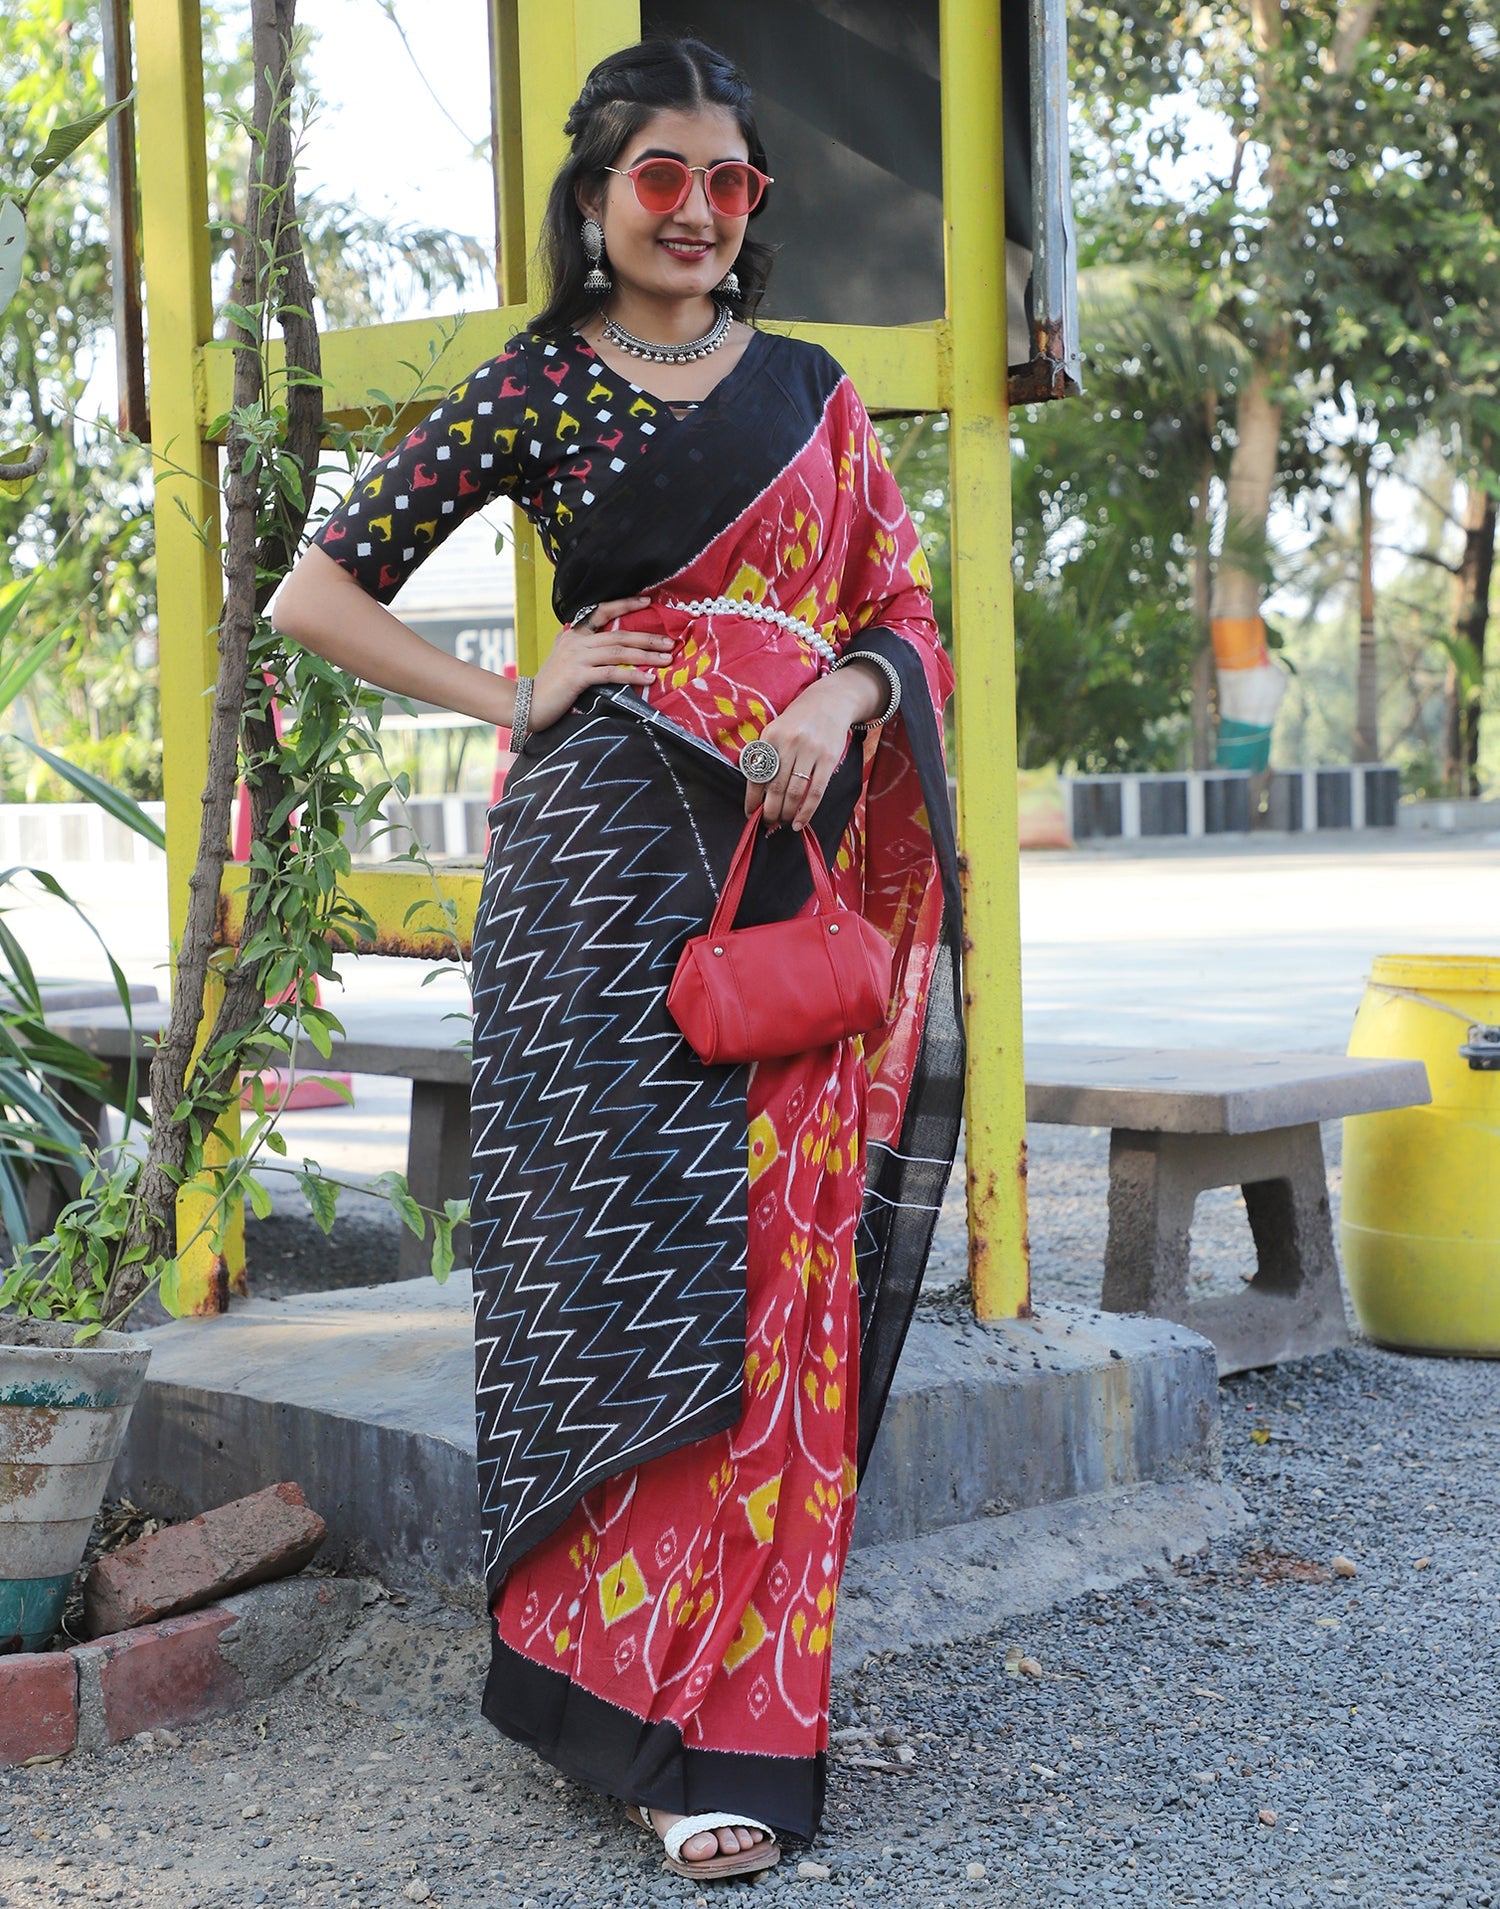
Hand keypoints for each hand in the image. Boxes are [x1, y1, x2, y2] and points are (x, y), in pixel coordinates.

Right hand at [528, 597, 673, 731]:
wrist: (528, 703)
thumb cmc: (551, 686)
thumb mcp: (565, 660)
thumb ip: (582, 649)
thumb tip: (609, 646)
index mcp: (573, 634)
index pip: (601, 611)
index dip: (624, 604)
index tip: (647, 601)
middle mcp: (575, 641)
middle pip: (618, 634)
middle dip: (647, 638)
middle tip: (670, 642)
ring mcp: (576, 658)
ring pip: (618, 651)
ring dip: (645, 655)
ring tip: (666, 659)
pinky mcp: (578, 676)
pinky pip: (611, 673)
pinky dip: (633, 675)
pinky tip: (648, 679)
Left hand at [746, 664, 884, 831]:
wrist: (830, 702)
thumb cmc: (798, 722)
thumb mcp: (776, 730)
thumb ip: (766, 755)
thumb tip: (757, 793)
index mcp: (770, 736)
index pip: (757, 774)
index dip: (752, 799)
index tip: (750, 814)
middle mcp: (789, 743)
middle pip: (775, 787)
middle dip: (769, 811)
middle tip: (768, 822)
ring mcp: (810, 751)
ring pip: (795, 792)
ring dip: (786, 813)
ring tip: (782, 822)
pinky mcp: (828, 759)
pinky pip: (816, 791)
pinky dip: (806, 811)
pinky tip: (799, 823)